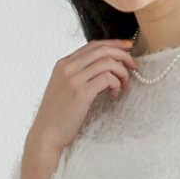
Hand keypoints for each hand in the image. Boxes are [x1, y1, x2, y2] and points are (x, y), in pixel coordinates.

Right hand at [27, 36, 136, 155]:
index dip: (114, 44)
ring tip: (124, 85)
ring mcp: (74, 79)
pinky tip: (114, 95)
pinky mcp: (81, 93)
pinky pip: (107, 78)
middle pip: (102, 50)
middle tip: (133, 66)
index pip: (93, 45)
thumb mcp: (63, 87)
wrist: (45, 134)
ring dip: (122, 72)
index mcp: (63, 63)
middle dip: (123, 55)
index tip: (128, 47)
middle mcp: (68, 67)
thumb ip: (78, 75)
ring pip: (107, 63)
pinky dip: (116, 84)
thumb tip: (104, 69)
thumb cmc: (57, 115)